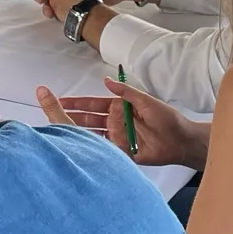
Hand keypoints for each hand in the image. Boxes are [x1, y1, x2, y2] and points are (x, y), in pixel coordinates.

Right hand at [36, 79, 208, 170]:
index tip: (60, 100)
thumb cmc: (167, 119)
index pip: (92, 104)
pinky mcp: (122, 153)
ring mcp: (117, 138)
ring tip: (61, 134)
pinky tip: (80, 149)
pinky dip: (93, 149)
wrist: (181, 141)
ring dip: (79, 133)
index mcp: (118, 108)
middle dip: (71, 117)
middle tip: (51, 116)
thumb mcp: (146, 101)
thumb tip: (106, 80)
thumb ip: (126, 92)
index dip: (76, 102)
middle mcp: (114, 122)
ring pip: (93, 135)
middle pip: (88, 119)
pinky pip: (105, 150)